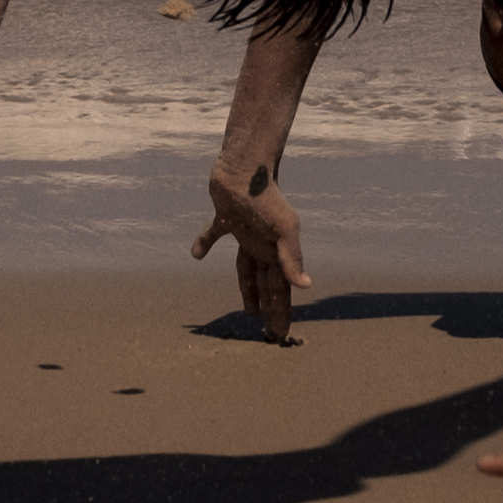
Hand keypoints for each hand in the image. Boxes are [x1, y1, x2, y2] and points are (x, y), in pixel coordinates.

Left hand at [192, 168, 309, 339]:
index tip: (282, 335)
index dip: (282, 312)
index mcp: (276, 251)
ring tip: (248, 311)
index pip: (281, 289)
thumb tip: (306, 286)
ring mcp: (244, 232)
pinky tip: (196, 254)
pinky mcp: (225, 218)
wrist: (245, 167)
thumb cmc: (265, 198)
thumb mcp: (284, 229)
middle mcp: (262, 245)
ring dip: (248, 289)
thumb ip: (292, 257)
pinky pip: (214, 236)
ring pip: (247, 269)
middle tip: (270, 333)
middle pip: (267, 284)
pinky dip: (205, 244)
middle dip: (270, 308)